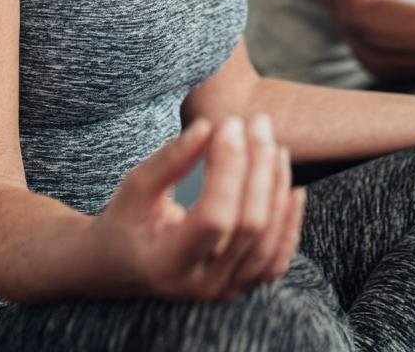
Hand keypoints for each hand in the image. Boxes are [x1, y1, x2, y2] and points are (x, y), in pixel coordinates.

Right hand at [86, 115, 304, 301]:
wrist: (119, 266)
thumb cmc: (125, 221)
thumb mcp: (136, 188)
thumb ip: (170, 160)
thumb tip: (207, 126)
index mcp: (167, 263)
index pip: (215, 216)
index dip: (229, 166)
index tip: (229, 124)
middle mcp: (200, 285)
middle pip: (249, 225)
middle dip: (257, 166)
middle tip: (257, 122)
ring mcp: (224, 290)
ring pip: (269, 242)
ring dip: (277, 189)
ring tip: (275, 146)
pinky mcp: (240, 285)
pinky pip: (276, 260)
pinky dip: (290, 224)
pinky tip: (295, 190)